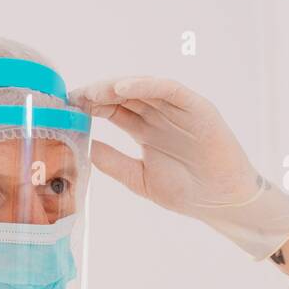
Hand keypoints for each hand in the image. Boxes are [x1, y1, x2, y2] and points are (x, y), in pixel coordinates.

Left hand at [69, 76, 288, 259]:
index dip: (91, 106)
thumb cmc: (185, 191)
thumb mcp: (138, 178)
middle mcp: (160, 115)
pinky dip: (146, 85)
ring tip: (92, 91)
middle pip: (124, 95)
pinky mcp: (197, 108)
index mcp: (145, 129)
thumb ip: (113, 162)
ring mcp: (178, 109)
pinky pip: (169, 89)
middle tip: (74, 96)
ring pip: (143, 88)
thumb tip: (85, 147)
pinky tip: (122, 89)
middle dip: (97, 93)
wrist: (220, 202)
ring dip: (116, 86)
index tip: (68, 108)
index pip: (113, 109)